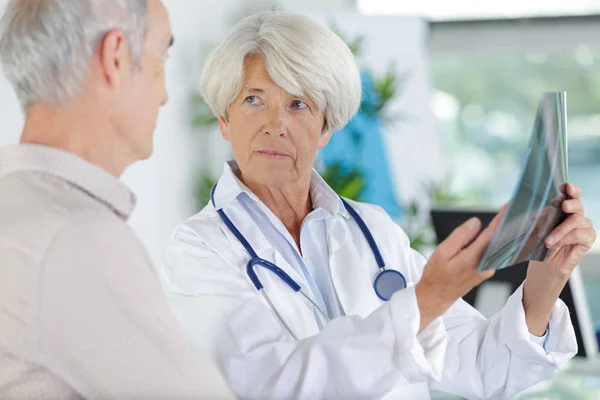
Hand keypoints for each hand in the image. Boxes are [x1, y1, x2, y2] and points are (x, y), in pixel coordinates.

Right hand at [416, 205, 506, 332]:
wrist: (436, 296)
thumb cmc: (436, 274)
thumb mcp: (441, 252)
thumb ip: (460, 236)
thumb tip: (476, 222)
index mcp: (472, 259)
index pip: (492, 235)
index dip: (501, 219)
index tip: (510, 207)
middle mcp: (485, 266)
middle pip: (501, 241)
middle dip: (509, 223)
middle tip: (518, 207)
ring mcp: (487, 270)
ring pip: (500, 247)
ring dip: (506, 232)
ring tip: (513, 216)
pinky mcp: (487, 271)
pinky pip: (496, 253)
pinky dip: (500, 241)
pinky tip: (503, 231)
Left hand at [523, 183, 596, 334]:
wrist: (543, 267)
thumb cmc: (538, 245)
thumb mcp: (536, 227)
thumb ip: (542, 216)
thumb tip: (541, 207)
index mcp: (563, 209)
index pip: (571, 194)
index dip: (571, 189)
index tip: (565, 186)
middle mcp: (575, 216)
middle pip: (578, 204)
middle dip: (570, 203)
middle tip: (562, 205)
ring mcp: (583, 227)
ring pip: (578, 219)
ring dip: (561, 229)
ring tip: (548, 240)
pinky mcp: (587, 240)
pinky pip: (581, 234)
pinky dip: (566, 237)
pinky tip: (555, 243)